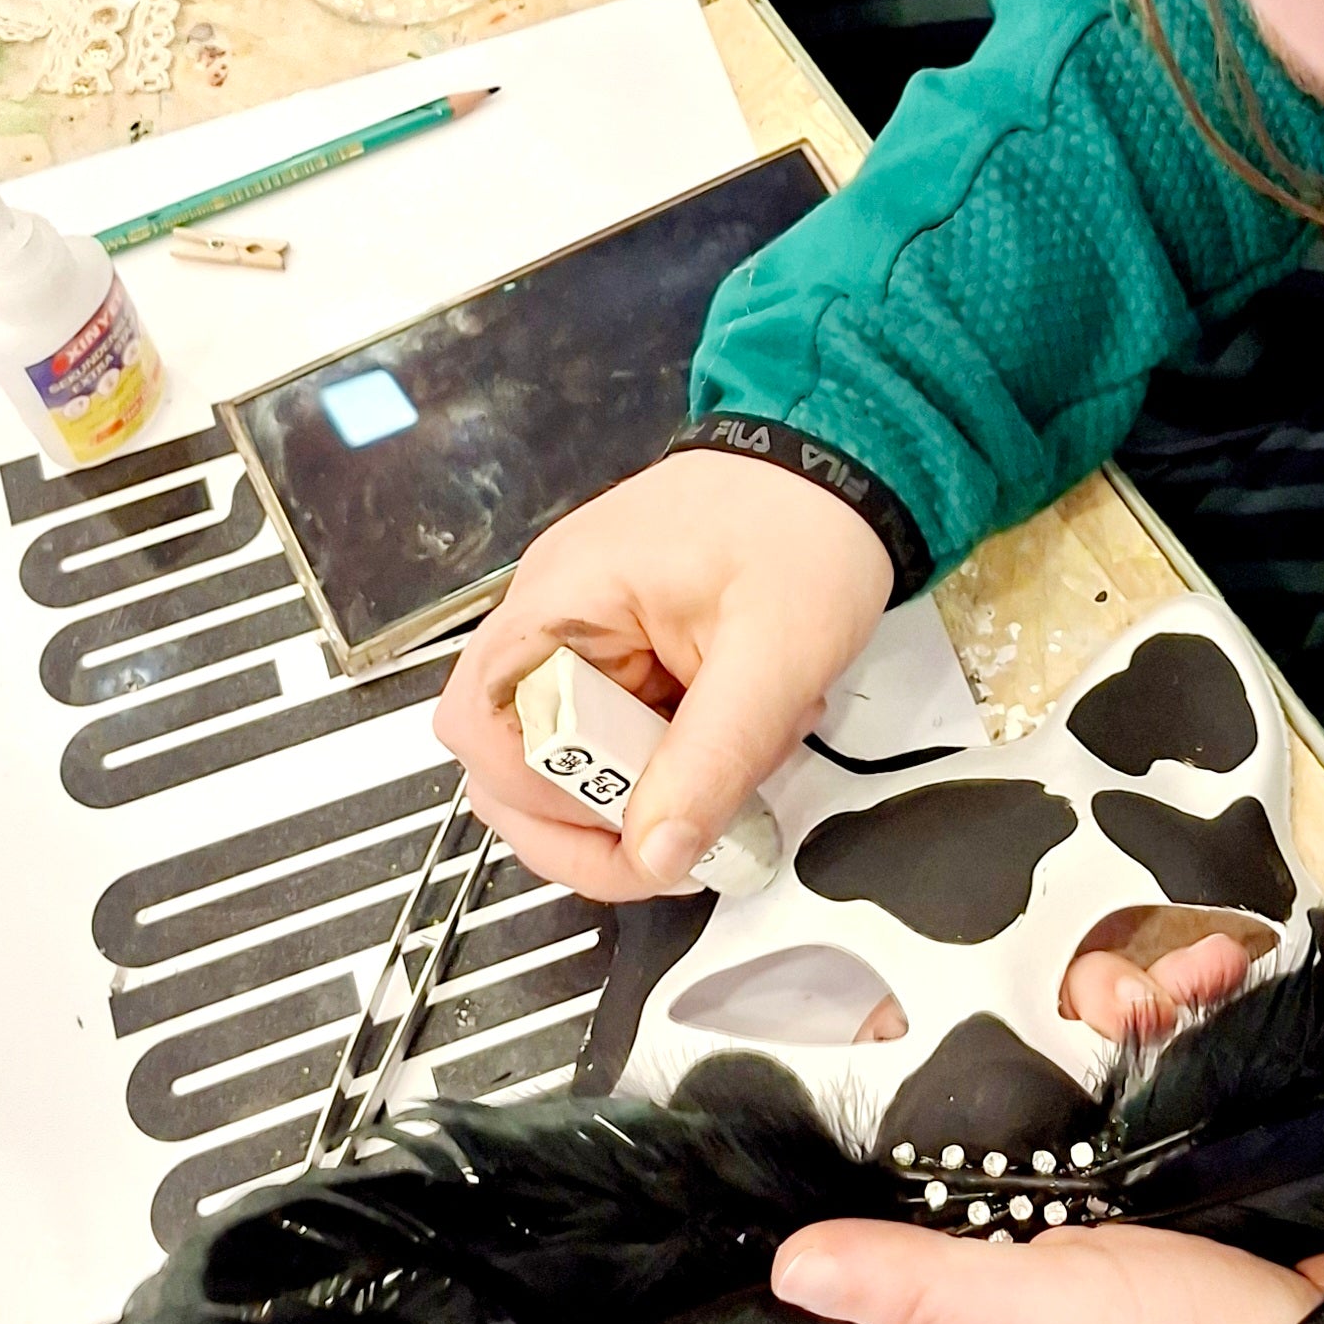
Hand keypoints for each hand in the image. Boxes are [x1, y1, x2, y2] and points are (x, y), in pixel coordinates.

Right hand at [433, 451, 893, 900]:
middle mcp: (549, 621)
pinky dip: (665, 767)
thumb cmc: (803, 532)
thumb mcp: (773, 660)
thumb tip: (656, 856)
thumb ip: (711, 763)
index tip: (633, 828)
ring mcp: (579, 639)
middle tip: (672, 844)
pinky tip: (723, 744)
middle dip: (587, 824)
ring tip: (715, 779)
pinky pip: (612, 741)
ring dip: (635, 798)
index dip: (548, 802)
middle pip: (505, 766)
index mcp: (560, 604)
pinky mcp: (618, 657)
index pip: (484, 733)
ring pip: (562, 766)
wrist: (839, 467)